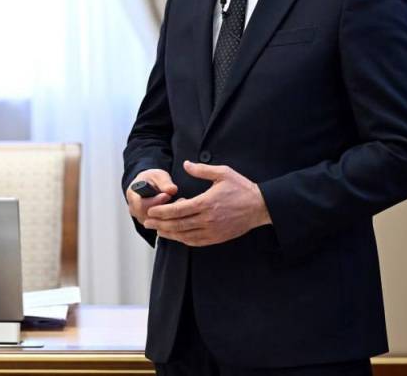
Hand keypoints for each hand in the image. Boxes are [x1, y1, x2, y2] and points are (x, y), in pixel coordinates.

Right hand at [126, 169, 177, 224]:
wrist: (149, 185)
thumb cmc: (152, 179)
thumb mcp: (158, 176)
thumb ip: (165, 182)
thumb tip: (172, 190)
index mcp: (132, 195)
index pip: (141, 205)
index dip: (155, 202)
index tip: (166, 195)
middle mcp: (134, 209)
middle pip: (148, 216)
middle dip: (164, 209)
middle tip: (176, 200)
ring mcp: (140, 218)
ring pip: (155, 222)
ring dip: (167, 215)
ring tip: (177, 203)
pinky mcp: (149, 224)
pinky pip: (159, 225)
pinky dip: (168, 219)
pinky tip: (175, 210)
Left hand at [143, 160, 270, 246]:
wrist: (260, 207)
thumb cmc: (241, 188)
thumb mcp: (222, 173)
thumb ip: (202, 170)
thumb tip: (186, 164)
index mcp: (206, 203)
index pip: (178, 210)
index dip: (162, 212)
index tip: (151, 211)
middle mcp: (208, 219)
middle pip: (178, 225)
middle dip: (160, 224)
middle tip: (147, 223)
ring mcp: (212, 231)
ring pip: (185, 235)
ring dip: (169, 234)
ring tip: (158, 231)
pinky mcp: (217, 238)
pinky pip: (196, 242)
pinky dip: (183, 240)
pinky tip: (177, 236)